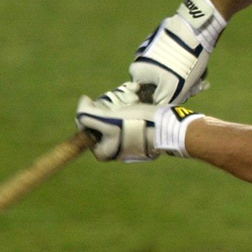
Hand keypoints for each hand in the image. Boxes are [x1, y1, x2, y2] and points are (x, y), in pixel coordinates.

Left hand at [75, 97, 203, 161]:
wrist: (169, 127)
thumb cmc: (138, 125)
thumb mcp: (108, 120)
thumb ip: (88, 114)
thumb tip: (83, 102)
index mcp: (103, 152)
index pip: (88, 126)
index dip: (93, 111)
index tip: (105, 106)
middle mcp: (114, 149)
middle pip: (102, 120)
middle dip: (112, 106)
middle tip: (123, 102)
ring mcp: (128, 141)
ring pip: (116, 115)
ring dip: (123, 103)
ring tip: (134, 99)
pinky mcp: (140, 133)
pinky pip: (129, 116)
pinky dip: (132, 106)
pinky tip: (139, 100)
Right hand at [128, 0, 225, 104]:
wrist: (195, 29)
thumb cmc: (182, 62)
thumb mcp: (172, 89)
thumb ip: (162, 103)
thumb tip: (159, 109)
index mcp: (137, 71)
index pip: (147, 96)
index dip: (164, 101)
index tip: (180, 99)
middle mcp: (142, 61)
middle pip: (162, 86)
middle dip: (181, 91)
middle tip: (196, 89)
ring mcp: (155, 51)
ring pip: (172, 76)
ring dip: (188, 81)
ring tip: (202, 79)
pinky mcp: (168, 44)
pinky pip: (177, 63)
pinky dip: (188, 68)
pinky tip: (202, 69)